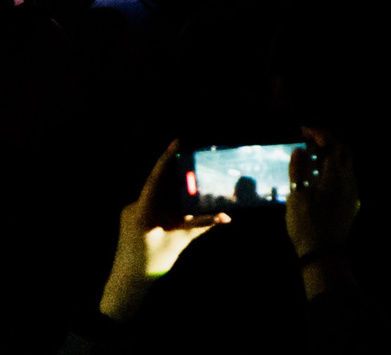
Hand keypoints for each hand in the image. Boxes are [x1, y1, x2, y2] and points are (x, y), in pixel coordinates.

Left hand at [98, 142, 226, 321]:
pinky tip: (186, 205)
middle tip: (200, 165)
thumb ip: (202, 225)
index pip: (156, 179)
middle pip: (160, 185)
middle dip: (180, 176)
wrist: (126, 284)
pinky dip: (171, 203)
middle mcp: (135, 207)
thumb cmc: (151, 263)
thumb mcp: (179, 242)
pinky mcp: (134, 220)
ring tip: (197, 184)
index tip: (178, 141)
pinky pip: (155, 205)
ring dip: (177, 192)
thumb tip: (227, 216)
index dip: (167, 159)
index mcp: (142, 211)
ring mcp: (132, 213)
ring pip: (159, 196)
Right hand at [285, 131, 359, 270]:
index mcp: (338, 176)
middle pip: (343, 152)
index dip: (318, 134)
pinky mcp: (350, 204)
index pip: (333, 145)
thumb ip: (300, 170)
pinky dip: (331, 172)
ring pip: (344, 166)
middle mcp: (350, 181)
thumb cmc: (306, 224)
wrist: (323, 254)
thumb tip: (301, 149)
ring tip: (308, 159)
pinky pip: (343, 180)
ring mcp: (353, 193)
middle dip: (326, 143)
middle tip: (306, 142)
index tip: (302, 130)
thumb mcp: (297, 196)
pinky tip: (316, 180)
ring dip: (328, 158)